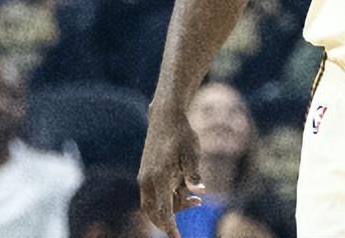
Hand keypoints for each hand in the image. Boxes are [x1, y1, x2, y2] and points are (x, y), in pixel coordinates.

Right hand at [138, 106, 203, 237]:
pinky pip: (153, 195)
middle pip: (154, 213)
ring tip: (195, 198)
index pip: (163, 211)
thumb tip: (200, 191)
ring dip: (171, 207)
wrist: (165, 117)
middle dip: (172, 218)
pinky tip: (184, 190)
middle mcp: (147, 180)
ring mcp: (144, 177)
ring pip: (153, 205)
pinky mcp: (145, 174)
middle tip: (196, 205)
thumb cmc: (182, 134)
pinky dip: (166, 198)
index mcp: (159, 177)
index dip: (170, 227)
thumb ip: (194, 173)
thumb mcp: (193, 152)